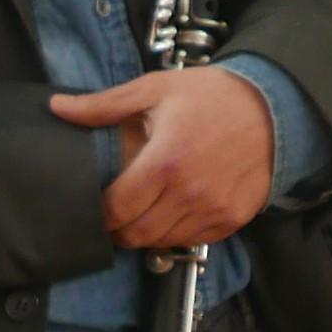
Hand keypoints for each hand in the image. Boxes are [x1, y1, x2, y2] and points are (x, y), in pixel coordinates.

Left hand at [49, 67, 274, 248]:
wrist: (273, 107)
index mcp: (165, 162)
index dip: (98, 213)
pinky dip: (177, 232)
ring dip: (147, 231)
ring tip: (145, 209)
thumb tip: (58, 109)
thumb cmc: (211, 96)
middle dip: (118, 228)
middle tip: (116, 211)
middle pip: (135, 234)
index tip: (96, 205)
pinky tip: (176, 209)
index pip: (116, 210)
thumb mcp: (156, 89)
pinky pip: (192, 241)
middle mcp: (189, 193)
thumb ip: (104, 106)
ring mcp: (213, 210)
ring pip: (162, 242)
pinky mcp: (232, 219)